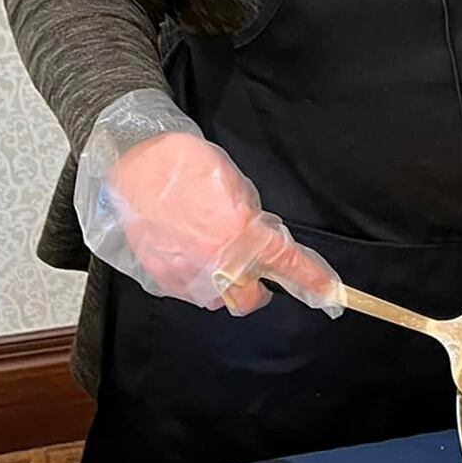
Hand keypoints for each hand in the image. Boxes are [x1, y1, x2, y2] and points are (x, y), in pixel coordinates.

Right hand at [104, 130, 342, 314]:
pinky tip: (188, 250)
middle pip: (249, 298)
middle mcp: (216, 263)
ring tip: (212, 251)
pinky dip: (197, 278)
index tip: (329, 294)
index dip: (311, 280)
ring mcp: (186, 276)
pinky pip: (190, 290)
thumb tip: (261, 236)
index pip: (286, 264)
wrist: (132, 163)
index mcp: (240, 233)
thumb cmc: (185, 164)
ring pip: (218, 298)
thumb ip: (251, 216)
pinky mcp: (161, 278)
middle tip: (252, 265)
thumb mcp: (234, 181)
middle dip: (256, 286)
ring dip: (224, 282)